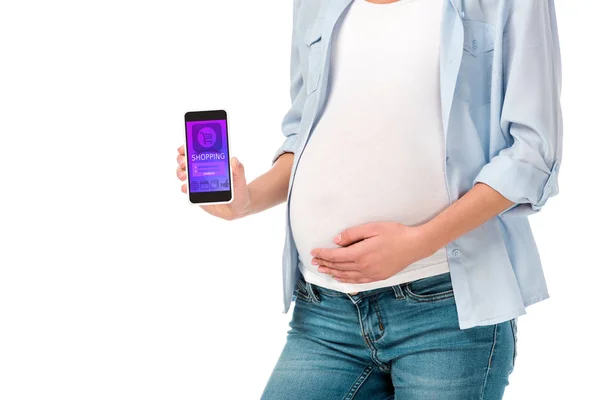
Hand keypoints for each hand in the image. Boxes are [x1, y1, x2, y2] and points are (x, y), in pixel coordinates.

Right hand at [176, 145, 252, 220]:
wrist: (238, 207)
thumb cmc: (239, 190)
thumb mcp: (240, 180)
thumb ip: (238, 170)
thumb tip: (235, 160)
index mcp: (212, 164)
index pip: (198, 152)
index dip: (189, 147)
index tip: (185, 146)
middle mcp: (202, 171)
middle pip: (186, 161)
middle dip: (182, 159)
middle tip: (183, 161)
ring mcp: (198, 183)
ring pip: (184, 174)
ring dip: (180, 172)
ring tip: (184, 175)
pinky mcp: (197, 194)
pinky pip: (187, 190)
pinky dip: (184, 187)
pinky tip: (186, 187)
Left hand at [309, 222, 435, 283]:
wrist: (415, 245)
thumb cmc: (395, 233)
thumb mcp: (372, 228)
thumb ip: (353, 234)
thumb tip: (336, 241)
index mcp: (360, 253)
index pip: (335, 256)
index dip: (323, 254)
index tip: (314, 252)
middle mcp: (363, 266)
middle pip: (338, 266)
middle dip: (324, 263)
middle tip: (314, 261)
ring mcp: (371, 274)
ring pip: (346, 275)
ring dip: (332, 273)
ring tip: (322, 270)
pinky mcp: (378, 277)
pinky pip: (357, 281)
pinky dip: (345, 280)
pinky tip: (340, 278)